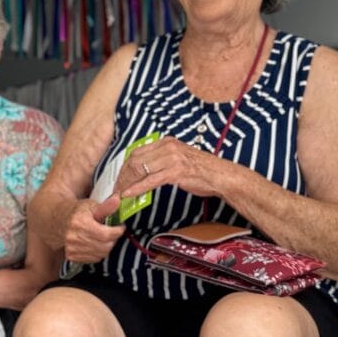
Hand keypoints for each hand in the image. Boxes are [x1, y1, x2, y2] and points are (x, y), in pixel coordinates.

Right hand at [63, 196, 126, 263]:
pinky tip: (97, 243)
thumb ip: (106, 206)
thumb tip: (118, 200)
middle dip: (113, 239)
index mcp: (80, 223)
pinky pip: (94, 259)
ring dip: (107, 246)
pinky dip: (99, 252)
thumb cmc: (77, 212)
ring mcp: (72, 248)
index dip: (117, 232)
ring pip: (101, 254)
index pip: (106, 234)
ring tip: (105, 237)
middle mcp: (74, 237)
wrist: (59, 221)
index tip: (121, 227)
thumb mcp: (91, 205)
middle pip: (105, 246)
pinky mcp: (72, 256)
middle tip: (113, 232)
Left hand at [116, 136, 234, 199]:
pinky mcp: (175, 172)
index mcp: (166, 142)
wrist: (220, 175)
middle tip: (117, 188)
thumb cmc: (201, 170)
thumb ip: (161, 159)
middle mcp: (167, 147)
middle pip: (135, 160)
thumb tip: (144, 169)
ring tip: (121, 193)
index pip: (137, 152)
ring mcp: (171, 158)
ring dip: (127, 183)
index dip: (125, 166)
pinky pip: (150, 180)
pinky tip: (128, 194)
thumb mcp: (178, 158)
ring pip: (140, 169)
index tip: (120, 178)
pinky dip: (136, 188)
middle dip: (123, 176)